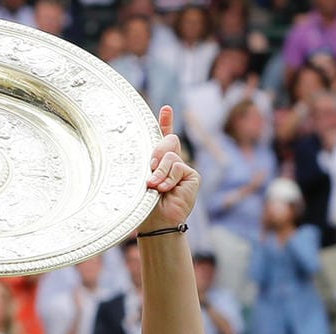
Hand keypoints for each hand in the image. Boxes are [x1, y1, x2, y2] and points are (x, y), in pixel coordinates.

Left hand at [139, 107, 198, 233]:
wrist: (156, 221)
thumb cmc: (144, 202)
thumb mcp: (143, 176)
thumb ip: (154, 158)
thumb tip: (167, 142)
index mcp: (157, 162)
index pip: (162, 139)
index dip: (165, 123)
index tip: (166, 109)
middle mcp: (172, 163)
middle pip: (167, 141)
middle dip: (156, 153)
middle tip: (149, 170)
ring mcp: (183, 169)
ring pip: (171, 155)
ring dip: (160, 170)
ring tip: (154, 186)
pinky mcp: (192, 176)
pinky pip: (179, 166)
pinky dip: (169, 177)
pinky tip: (165, 189)